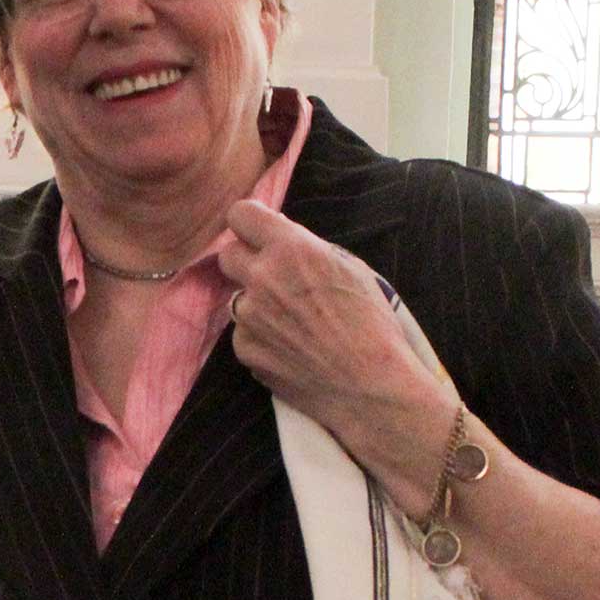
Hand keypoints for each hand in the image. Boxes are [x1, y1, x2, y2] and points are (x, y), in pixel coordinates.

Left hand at [219, 200, 440, 451]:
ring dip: (257, 305)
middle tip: (273, 278)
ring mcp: (248, 317)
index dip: (250, 224)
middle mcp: (261, 279)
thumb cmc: (371, 324)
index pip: (240, 215)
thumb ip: (307, 249)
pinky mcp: (244, 350)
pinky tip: (290, 349)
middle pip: (228, 255)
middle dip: (246, 262)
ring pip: (238, 299)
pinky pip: (244, 334)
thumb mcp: (349, 268)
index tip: (259, 235)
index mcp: (290, 250)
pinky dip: (260, 338)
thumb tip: (279, 238)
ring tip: (294, 324)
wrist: (370, 384)